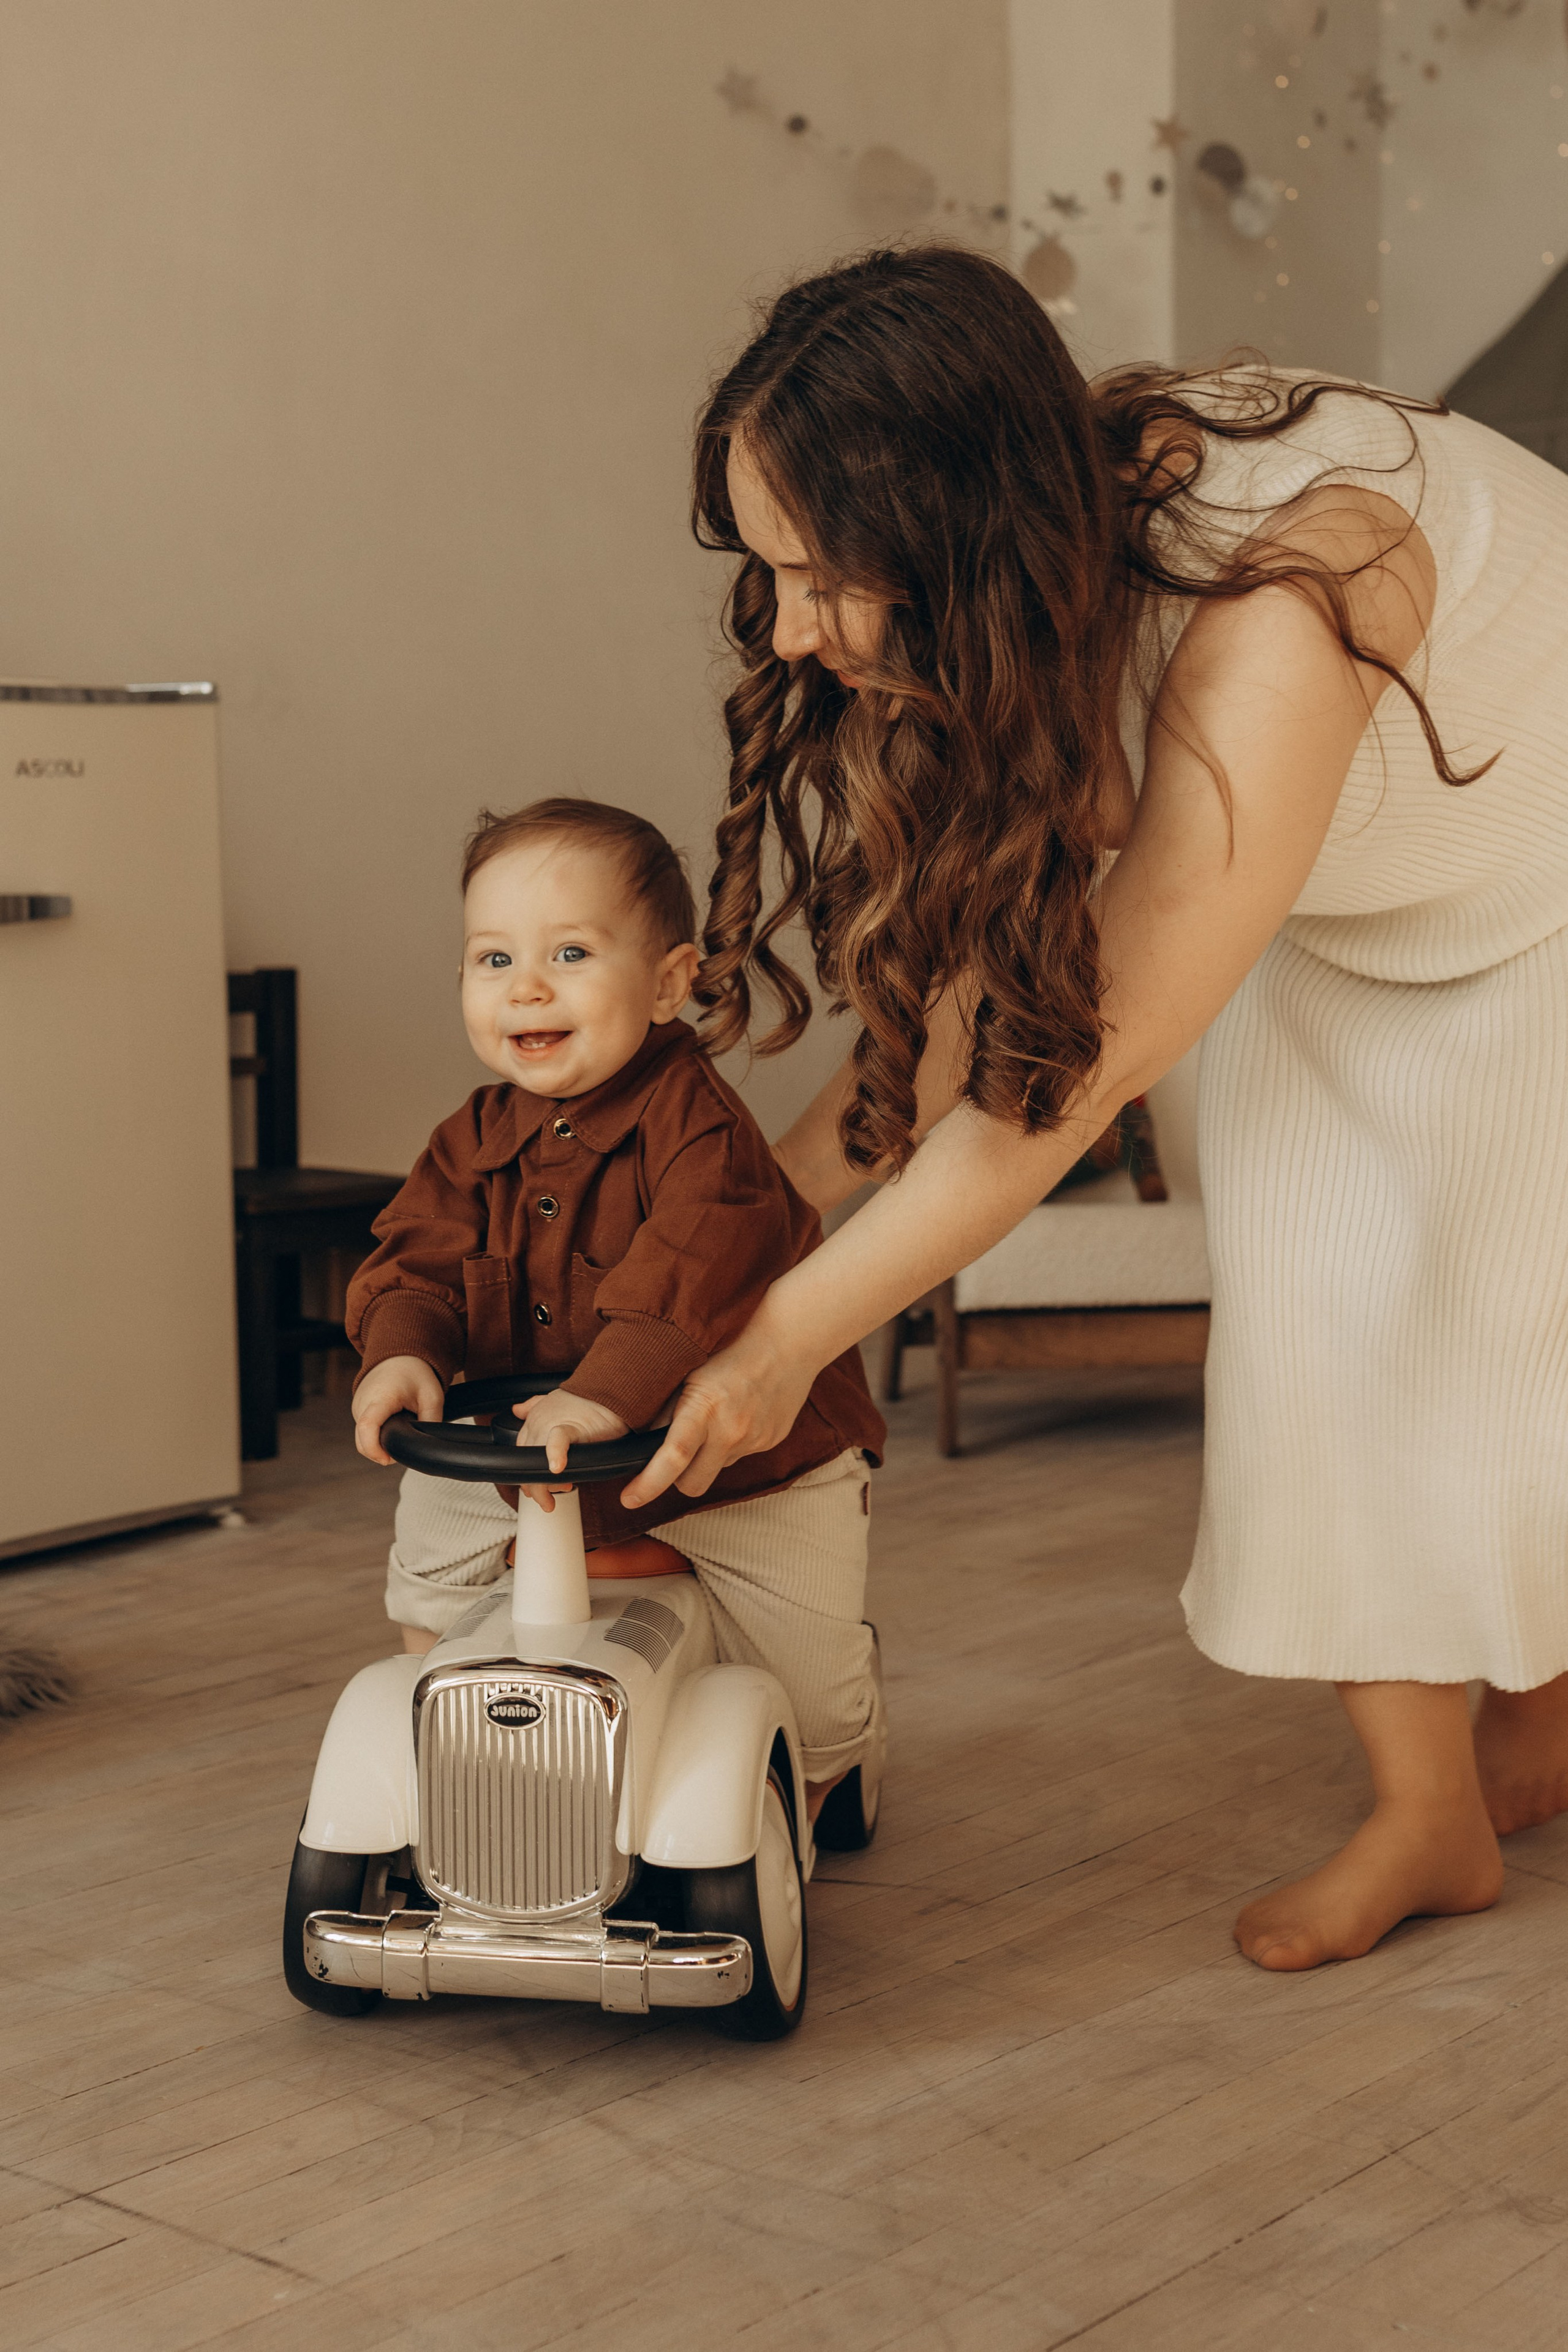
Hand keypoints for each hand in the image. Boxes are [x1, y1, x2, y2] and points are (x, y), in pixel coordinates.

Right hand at [353, 1355, 443, 1465]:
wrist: (398, 1355)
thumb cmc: (414, 1373)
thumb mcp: (433, 1396)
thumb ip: (430, 1421)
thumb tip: (425, 1445)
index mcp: (380, 1397)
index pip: (367, 1427)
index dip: (374, 1449)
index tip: (388, 1459)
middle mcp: (363, 1402)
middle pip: (362, 1440)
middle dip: (381, 1452)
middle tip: (405, 1445)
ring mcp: (357, 1406)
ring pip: (362, 1438)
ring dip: (379, 1442)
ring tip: (400, 1430)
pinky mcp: (357, 1409)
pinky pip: (363, 1430)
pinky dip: (376, 1434)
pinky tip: (391, 1425)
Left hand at [513, 1389, 628, 1512]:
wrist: (608, 1389)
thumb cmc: (586, 1399)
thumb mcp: (552, 1400)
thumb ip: (533, 1406)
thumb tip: (516, 1409)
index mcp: (534, 1419)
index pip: (522, 1454)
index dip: (528, 1475)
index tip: (536, 1487)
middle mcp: (538, 1423)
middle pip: (527, 1463)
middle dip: (536, 1487)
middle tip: (547, 1501)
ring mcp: (551, 1424)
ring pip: (537, 1460)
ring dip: (543, 1485)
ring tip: (553, 1499)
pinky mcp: (571, 1426)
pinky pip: (557, 1441)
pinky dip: (555, 1455)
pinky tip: (557, 1469)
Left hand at [618, 1310, 816, 1510]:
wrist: (789, 1340)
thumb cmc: (732, 1348)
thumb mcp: (690, 1373)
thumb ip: (668, 1409)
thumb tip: (642, 1441)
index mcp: (705, 1407)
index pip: (673, 1458)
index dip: (648, 1485)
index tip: (629, 1499)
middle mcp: (731, 1430)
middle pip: (693, 1484)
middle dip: (678, 1479)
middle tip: (671, 1461)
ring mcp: (754, 1439)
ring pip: (718, 1468)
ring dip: (709, 1455)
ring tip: (716, 1417)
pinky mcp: (771, 1441)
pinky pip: (740, 1454)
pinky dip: (732, 1442)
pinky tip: (739, 1413)